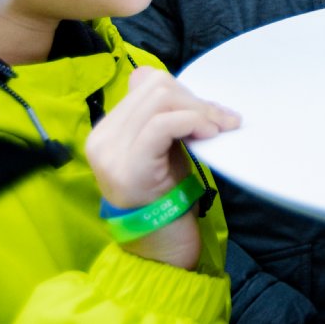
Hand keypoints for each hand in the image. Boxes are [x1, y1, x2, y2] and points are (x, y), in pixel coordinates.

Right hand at [86, 65, 239, 269]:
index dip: (185, 91)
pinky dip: (193, 121)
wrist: (160, 244)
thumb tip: (169, 80)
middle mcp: (101, 138)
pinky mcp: (129, 167)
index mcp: (107, 130)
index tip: (210, 111)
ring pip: (161, 100)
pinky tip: (209, 134)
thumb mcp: (163, 147)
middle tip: (223, 120)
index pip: (146, 83)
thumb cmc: (166, 195)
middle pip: (156, 87)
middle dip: (196, 99)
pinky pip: (162, 125)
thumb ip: (162, 116)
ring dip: (200, 110)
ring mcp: (111, 153)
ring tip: (220, 128)